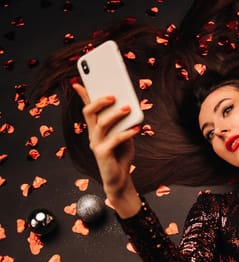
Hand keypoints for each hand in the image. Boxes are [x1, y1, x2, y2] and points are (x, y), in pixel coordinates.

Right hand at [72, 83, 141, 217]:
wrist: (120, 179)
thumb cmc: (121, 155)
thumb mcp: (124, 136)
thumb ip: (123, 123)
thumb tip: (129, 106)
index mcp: (96, 129)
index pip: (88, 109)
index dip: (83, 96)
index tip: (79, 82)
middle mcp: (93, 135)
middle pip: (89, 113)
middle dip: (99, 101)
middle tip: (113, 95)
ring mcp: (96, 145)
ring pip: (101, 125)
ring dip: (115, 115)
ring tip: (128, 108)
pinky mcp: (103, 154)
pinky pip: (114, 140)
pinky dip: (126, 133)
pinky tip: (137, 129)